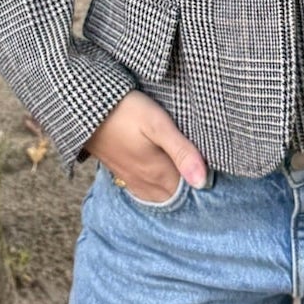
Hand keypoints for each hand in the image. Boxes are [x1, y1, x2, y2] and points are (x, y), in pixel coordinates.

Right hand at [84, 90, 207, 202]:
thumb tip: (203, 182)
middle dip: (193, 192)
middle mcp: (146, 182)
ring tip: (190, 176)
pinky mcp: (122, 171)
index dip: (207, 186)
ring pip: (162, 195)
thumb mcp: (157, 124)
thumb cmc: (124, 110)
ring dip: (176, 189)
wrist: (83, 107)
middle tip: (210, 177)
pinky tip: (165, 176)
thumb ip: (181, 152)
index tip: (220, 175)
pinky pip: (146, 190)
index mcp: (159, 173)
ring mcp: (132, 179)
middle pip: (176, 196)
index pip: (190, 192)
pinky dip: (160, 188)